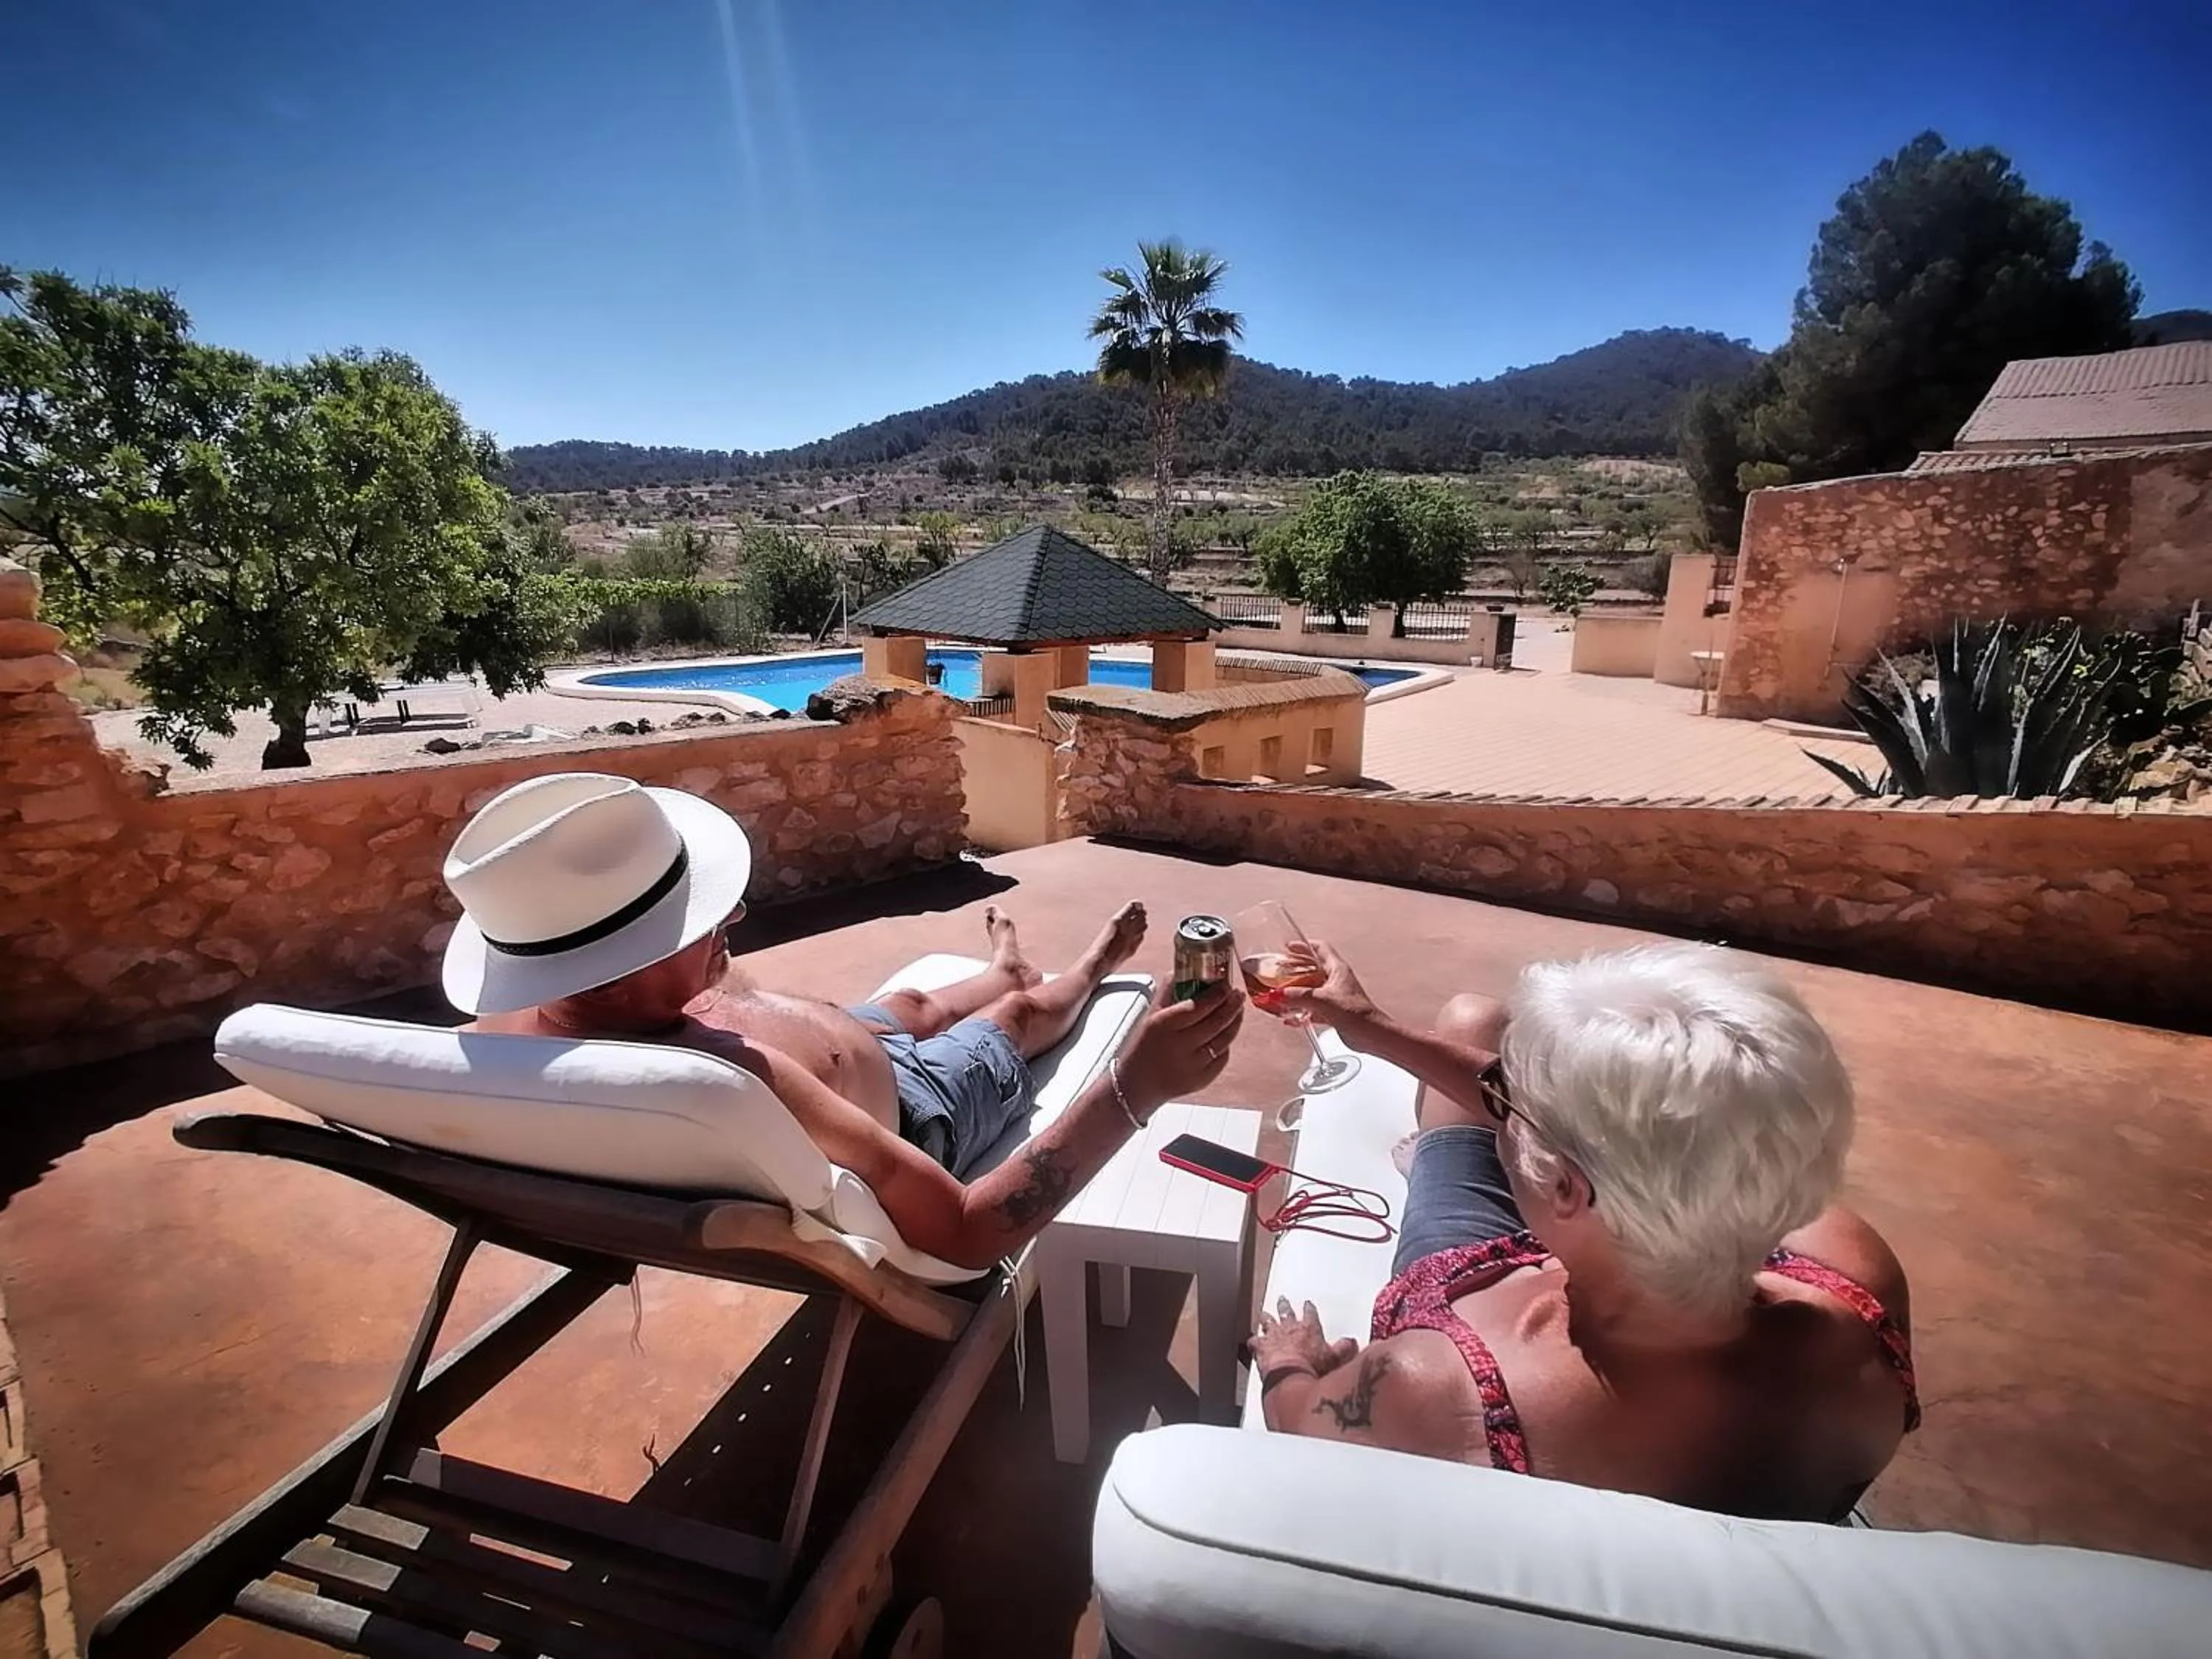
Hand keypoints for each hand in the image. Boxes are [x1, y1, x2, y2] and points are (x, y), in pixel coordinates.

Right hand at [1115, 982, 1244, 1112]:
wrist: (1137, 1084)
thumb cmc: (1144, 1046)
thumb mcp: (1150, 1015)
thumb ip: (1168, 991)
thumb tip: (1184, 969)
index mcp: (1163, 1026)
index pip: (1197, 1007)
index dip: (1216, 995)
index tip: (1225, 985)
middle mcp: (1178, 1046)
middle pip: (1215, 1023)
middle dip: (1231, 1006)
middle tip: (1237, 994)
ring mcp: (1192, 1066)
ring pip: (1223, 1040)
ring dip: (1234, 1022)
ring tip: (1237, 1010)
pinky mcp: (1201, 1080)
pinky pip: (1222, 1057)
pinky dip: (1226, 1043)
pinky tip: (1226, 1032)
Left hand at [1250, 1296, 1355, 1380]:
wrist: (1290, 1376)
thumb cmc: (1312, 1368)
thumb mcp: (1335, 1359)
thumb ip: (1344, 1349)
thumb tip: (1352, 1343)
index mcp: (1309, 1328)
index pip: (1310, 1314)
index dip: (1309, 1309)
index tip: (1307, 1304)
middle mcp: (1290, 1328)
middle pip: (1286, 1312)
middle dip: (1284, 1305)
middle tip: (1282, 1300)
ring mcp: (1274, 1336)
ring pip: (1268, 1321)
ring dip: (1267, 1317)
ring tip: (1265, 1313)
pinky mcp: (1261, 1347)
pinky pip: (1255, 1341)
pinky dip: (1254, 1341)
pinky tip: (1252, 1341)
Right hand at [1272, 939, 1377, 1030]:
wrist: (1372, 1035)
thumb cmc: (1358, 1014)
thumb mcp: (1323, 1001)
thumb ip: (1299, 996)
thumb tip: (1278, 994)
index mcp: (1337, 969)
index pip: (1321, 949)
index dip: (1304, 946)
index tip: (1289, 947)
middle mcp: (1336, 981)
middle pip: (1313, 969)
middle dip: (1295, 970)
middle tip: (1279, 971)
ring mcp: (1335, 997)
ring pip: (1311, 990)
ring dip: (1295, 993)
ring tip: (1280, 995)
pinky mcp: (1334, 1013)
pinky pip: (1313, 1009)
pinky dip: (1301, 1012)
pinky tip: (1290, 1018)